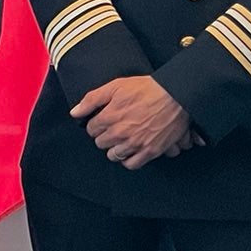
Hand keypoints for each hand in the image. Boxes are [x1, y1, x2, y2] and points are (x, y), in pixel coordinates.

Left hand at [72, 75, 191, 170]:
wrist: (176, 95)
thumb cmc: (147, 88)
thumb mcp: (116, 86)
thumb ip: (92, 99)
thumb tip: (75, 113)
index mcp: (110, 116)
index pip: (91, 129)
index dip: (96, 124)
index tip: (104, 121)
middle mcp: (120, 132)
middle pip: (101, 143)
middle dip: (105, 136)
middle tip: (114, 129)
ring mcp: (135, 143)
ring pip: (113, 155)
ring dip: (115, 148)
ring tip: (122, 139)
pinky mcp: (150, 151)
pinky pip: (131, 164)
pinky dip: (128, 159)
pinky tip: (130, 150)